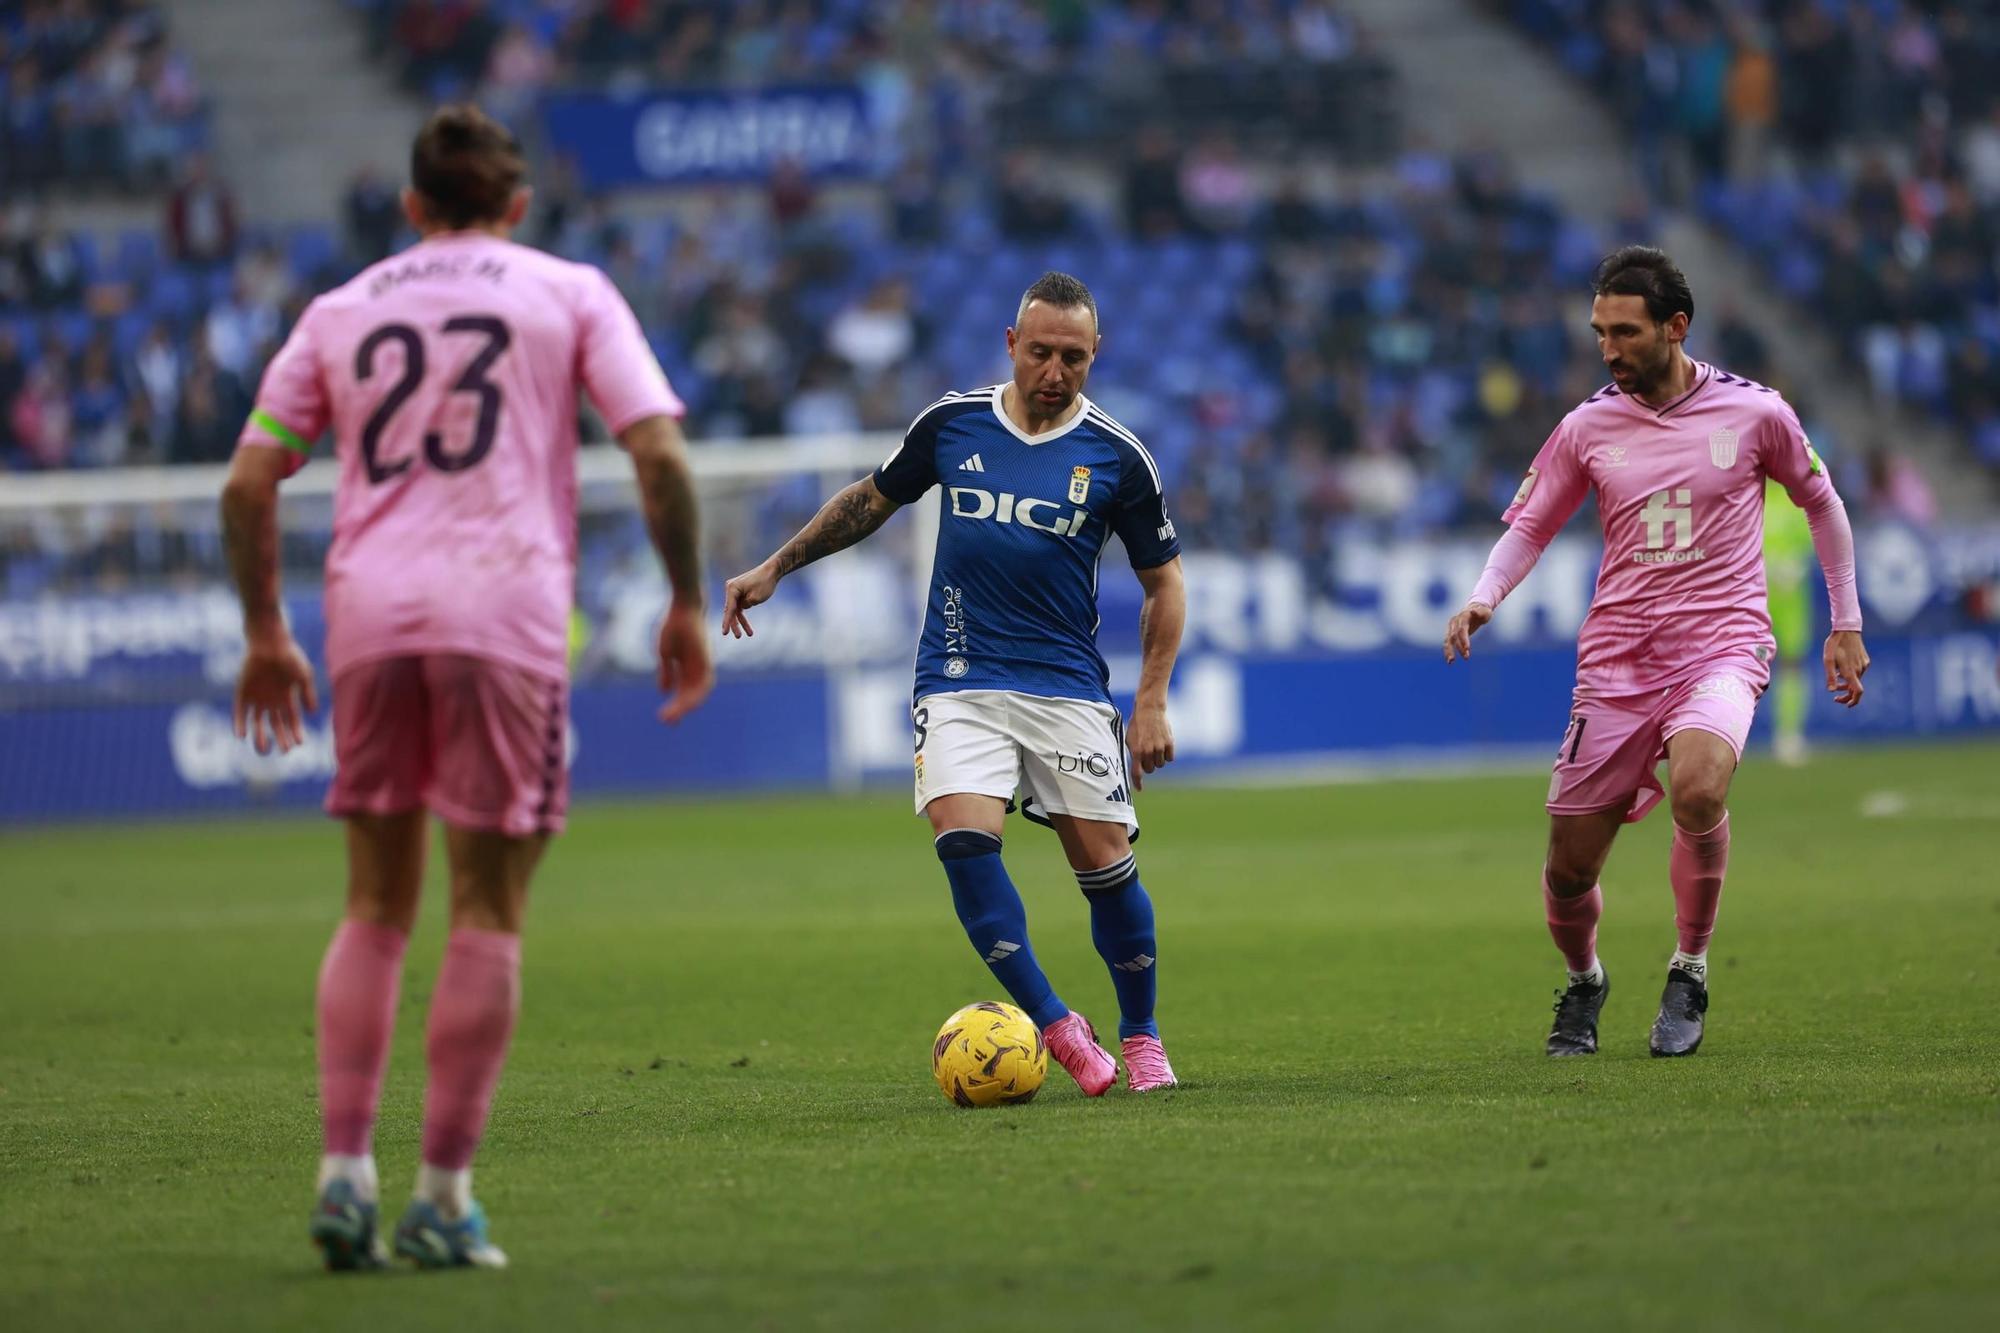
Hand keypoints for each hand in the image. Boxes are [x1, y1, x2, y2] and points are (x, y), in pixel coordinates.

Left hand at [233, 632, 317, 754]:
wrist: (269, 641)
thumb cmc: (290, 656)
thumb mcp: (304, 675)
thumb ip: (307, 694)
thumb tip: (312, 713)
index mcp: (286, 697)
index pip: (291, 720)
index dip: (296, 732)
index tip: (299, 744)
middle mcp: (271, 700)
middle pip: (275, 725)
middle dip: (280, 738)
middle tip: (284, 751)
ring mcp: (256, 697)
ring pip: (257, 722)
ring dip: (260, 735)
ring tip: (262, 748)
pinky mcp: (242, 692)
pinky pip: (240, 712)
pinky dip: (240, 723)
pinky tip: (242, 736)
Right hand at [656, 600, 714, 722]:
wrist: (684, 609)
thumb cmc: (674, 628)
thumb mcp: (666, 654)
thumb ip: (667, 672)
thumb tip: (664, 691)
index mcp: (687, 669)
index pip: (683, 692)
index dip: (675, 705)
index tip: (664, 717)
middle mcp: (697, 670)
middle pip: (690, 696)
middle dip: (679, 709)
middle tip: (666, 722)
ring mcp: (702, 666)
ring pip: (697, 693)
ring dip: (685, 706)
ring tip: (672, 716)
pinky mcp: (705, 661)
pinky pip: (703, 683)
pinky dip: (695, 695)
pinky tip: (683, 703)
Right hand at [720, 560, 779, 638]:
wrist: (772, 571)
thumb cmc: (764, 583)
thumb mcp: (756, 598)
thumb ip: (746, 605)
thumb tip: (742, 607)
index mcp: (732, 588)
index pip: (729, 608)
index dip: (727, 622)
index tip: (725, 633)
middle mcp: (731, 589)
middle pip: (731, 610)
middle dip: (735, 625)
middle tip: (738, 637)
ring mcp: (736, 591)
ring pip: (736, 610)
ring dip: (742, 622)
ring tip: (750, 634)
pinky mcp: (741, 593)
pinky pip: (740, 607)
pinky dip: (744, 616)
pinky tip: (748, 627)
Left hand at [1125, 701, 1174, 791]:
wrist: (1149, 710)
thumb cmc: (1137, 725)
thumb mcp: (1129, 740)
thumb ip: (1133, 754)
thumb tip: (1136, 768)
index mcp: (1136, 751)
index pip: (1137, 772)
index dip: (1138, 782)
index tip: (1140, 789)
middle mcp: (1148, 751)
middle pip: (1150, 770)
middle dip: (1148, 765)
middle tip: (1147, 755)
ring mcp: (1160, 747)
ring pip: (1160, 764)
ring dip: (1157, 760)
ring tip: (1154, 747)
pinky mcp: (1169, 743)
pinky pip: (1169, 758)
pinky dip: (1167, 755)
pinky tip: (1162, 746)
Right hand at [1443, 602, 1492, 662]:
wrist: (1474, 608)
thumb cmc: (1482, 612)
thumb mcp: (1485, 612)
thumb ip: (1480, 612)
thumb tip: (1473, 611)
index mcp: (1463, 616)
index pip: (1461, 629)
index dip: (1463, 639)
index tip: (1468, 649)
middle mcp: (1454, 621)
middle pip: (1454, 636)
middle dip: (1459, 647)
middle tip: (1466, 657)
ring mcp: (1451, 627)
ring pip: (1448, 640)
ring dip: (1449, 651)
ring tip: (1451, 662)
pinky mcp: (1450, 633)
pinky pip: (1448, 643)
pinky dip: (1448, 651)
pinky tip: (1450, 661)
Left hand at [1824, 630, 1869, 706]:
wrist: (1847, 629)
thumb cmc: (1835, 644)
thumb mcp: (1828, 660)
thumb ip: (1830, 676)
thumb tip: (1831, 691)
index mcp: (1851, 671)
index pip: (1857, 692)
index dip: (1853, 701)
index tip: (1847, 705)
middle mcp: (1860, 670)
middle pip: (1855, 688)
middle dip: (1846, 694)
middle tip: (1835, 697)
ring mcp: (1864, 664)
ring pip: (1856, 679)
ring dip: (1847, 683)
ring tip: (1835, 677)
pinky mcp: (1865, 660)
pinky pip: (1858, 671)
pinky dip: (1850, 675)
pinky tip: (1841, 669)